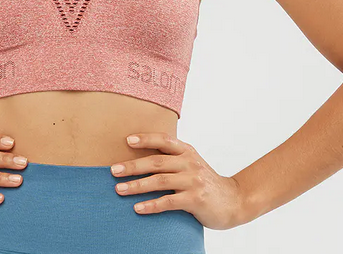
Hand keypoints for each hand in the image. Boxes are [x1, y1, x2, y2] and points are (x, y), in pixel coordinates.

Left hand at [110, 132, 245, 229]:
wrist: (235, 201)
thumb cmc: (206, 183)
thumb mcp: (192, 165)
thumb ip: (173, 159)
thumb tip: (141, 159)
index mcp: (187, 151)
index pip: (164, 140)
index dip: (146, 139)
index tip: (127, 140)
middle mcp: (190, 163)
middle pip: (156, 162)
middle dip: (132, 166)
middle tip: (113, 170)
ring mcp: (193, 181)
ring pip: (159, 181)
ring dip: (137, 185)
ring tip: (119, 189)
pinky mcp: (196, 199)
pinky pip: (169, 201)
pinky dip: (151, 205)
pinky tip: (138, 208)